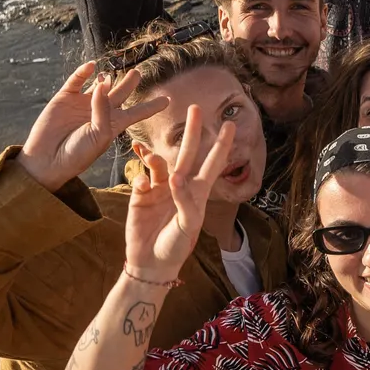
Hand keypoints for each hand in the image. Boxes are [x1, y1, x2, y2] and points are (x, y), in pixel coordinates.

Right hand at [21, 58, 143, 188]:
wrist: (47, 160)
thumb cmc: (77, 154)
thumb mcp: (98, 136)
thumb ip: (103, 109)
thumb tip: (103, 81)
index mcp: (113, 125)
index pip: (137, 113)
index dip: (151, 106)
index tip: (168, 100)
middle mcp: (100, 112)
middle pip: (121, 93)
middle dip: (130, 83)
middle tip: (138, 72)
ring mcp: (83, 103)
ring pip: (100, 83)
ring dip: (108, 77)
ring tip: (114, 71)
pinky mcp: (65, 97)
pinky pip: (77, 80)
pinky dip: (83, 72)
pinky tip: (91, 66)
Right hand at [122, 102, 232, 280]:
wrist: (150, 261)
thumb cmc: (175, 246)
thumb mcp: (187, 225)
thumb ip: (184, 200)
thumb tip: (174, 176)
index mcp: (198, 192)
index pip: (212, 163)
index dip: (221, 144)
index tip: (230, 124)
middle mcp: (180, 185)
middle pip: (187, 152)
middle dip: (191, 131)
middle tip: (194, 108)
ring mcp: (159, 188)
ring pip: (159, 162)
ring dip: (154, 156)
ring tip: (148, 155)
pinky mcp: (141, 194)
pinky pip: (140, 177)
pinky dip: (139, 177)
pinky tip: (140, 186)